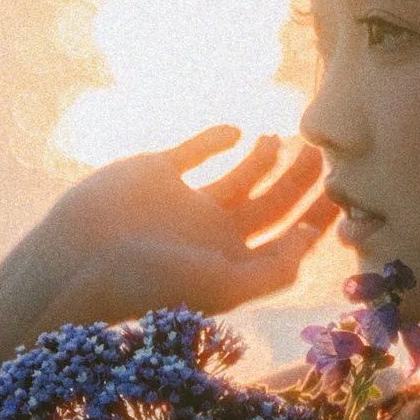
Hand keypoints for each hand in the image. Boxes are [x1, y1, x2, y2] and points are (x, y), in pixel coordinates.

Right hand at [15, 125, 337, 330]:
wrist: (73, 263)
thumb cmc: (147, 285)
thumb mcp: (220, 286)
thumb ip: (271, 271)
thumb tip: (308, 241)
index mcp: (234, 264)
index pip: (290, 238)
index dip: (319, 217)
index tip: (346, 190)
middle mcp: (214, 234)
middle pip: (274, 203)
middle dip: (301, 179)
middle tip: (321, 152)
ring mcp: (185, 202)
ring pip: (241, 175)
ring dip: (264, 156)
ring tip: (278, 140)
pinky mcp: (156, 173)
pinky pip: (195, 151)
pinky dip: (217, 138)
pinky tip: (236, 132)